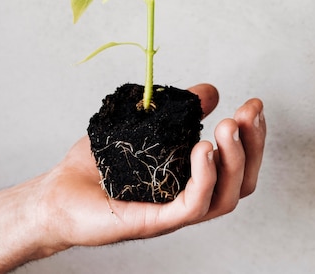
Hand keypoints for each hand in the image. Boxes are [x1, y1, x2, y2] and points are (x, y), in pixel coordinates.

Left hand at [39, 84, 265, 250]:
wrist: (60, 192)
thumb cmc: (99, 165)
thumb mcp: (145, 127)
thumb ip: (179, 112)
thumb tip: (210, 91)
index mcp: (190, 178)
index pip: (235, 165)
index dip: (252, 138)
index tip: (254, 106)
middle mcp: (188, 198)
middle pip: (239, 184)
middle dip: (251, 147)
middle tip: (246, 114)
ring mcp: (172, 213)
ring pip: (222, 199)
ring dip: (232, 162)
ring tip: (228, 128)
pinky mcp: (153, 222)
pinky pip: (190, 207)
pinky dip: (203, 179)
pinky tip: (203, 150)